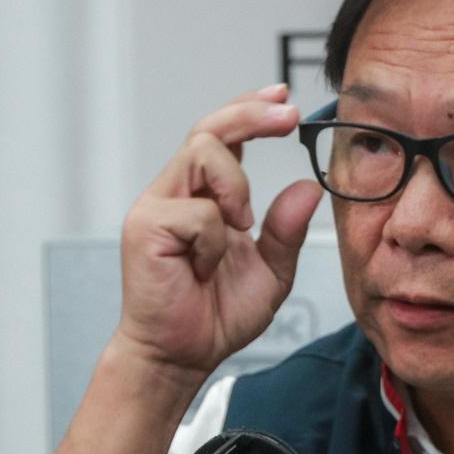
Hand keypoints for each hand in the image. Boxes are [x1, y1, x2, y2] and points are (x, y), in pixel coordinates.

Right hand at [114, 84, 322, 379]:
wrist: (184, 355)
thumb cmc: (218, 314)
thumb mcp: (272, 270)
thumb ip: (286, 229)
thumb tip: (307, 187)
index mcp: (206, 196)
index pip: (224, 136)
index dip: (250, 111)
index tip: (283, 98)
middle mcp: (177, 193)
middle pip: (209, 128)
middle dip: (251, 114)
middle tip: (287, 114)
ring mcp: (157, 207)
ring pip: (202, 154)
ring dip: (236, 185)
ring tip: (240, 225)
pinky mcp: (146, 228)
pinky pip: (198, 211)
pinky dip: (216, 237)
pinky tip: (205, 264)